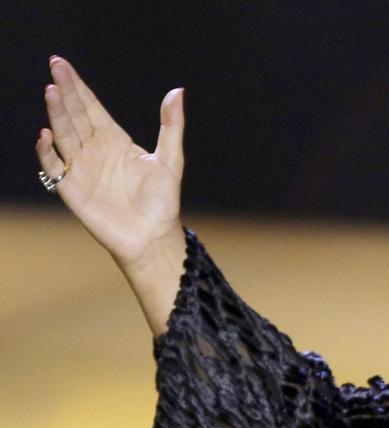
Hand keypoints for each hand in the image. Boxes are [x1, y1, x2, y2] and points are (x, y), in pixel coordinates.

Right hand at [35, 56, 184, 270]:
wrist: (152, 237)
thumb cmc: (162, 201)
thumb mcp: (171, 159)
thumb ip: (171, 125)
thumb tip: (177, 92)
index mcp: (114, 139)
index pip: (90, 106)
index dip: (77, 86)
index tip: (62, 64)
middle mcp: (93, 149)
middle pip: (74, 114)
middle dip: (64, 91)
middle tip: (55, 67)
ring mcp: (80, 167)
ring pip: (63, 134)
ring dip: (56, 114)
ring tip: (51, 92)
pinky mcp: (71, 188)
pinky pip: (54, 165)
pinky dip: (47, 151)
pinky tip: (45, 135)